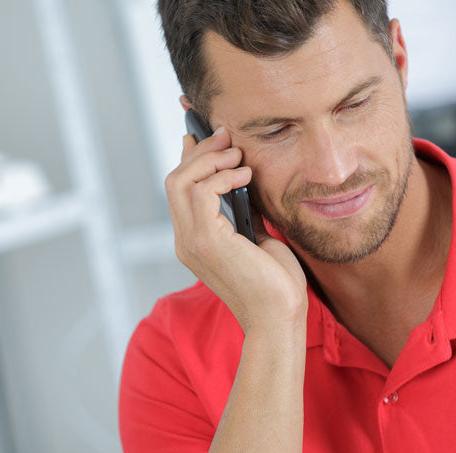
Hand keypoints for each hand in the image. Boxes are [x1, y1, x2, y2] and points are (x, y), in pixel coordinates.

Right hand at [165, 126, 306, 331]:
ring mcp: (192, 242)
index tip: (208, 133)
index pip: (180, 190)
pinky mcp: (207, 241)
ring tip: (238, 155)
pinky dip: (221, 177)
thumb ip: (243, 211)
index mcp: (195, 240)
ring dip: (210, 160)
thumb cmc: (275, 283)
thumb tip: (243, 179)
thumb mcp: (258, 237)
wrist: (280, 316)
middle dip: (201, 151)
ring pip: (180, 181)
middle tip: (228, 136)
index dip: (190, 157)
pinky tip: (245, 176)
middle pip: (175, 179)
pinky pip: (200, 192)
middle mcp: (186, 240)